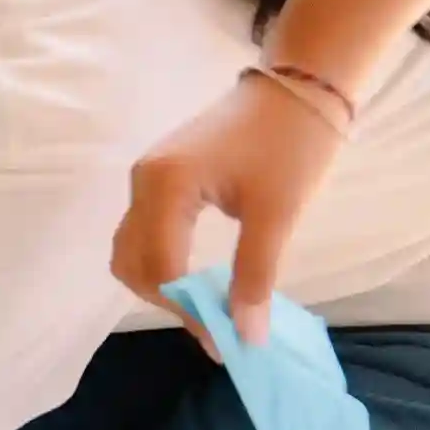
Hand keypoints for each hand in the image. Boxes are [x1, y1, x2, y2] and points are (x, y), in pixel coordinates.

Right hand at [112, 71, 346, 345]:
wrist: (297, 89)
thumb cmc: (291, 144)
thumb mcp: (278, 213)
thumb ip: (255, 275)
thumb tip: (245, 335)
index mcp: (166, 186)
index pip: (161, 267)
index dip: (188, 311)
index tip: (225, 341)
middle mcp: (142, 182)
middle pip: (132, 262)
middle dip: (167, 302)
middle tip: (214, 326)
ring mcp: (145, 180)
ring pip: (132, 251)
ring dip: (162, 286)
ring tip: (207, 306)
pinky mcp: (157, 181)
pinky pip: (145, 235)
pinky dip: (164, 265)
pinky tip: (199, 279)